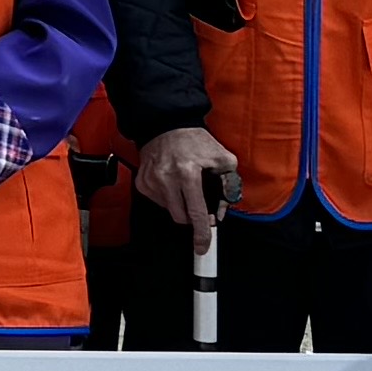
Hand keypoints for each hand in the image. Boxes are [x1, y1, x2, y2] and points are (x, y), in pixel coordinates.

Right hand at [131, 123, 239, 240]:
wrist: (166, 124)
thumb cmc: (194, 140)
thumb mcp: (222, 157)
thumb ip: (229, 184)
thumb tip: (222, 210)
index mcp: (187, 173)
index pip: (195, 213)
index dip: (201, 233)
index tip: (203, 246)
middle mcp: (166, 178)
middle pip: (181, 217)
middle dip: (192, 216)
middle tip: (199, 205)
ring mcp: (151, 181)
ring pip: (169, 210)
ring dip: (179, 205)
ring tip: (184, 185)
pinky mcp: (142, 182)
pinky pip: (158, 201)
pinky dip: (167, 197)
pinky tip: (172, 182)